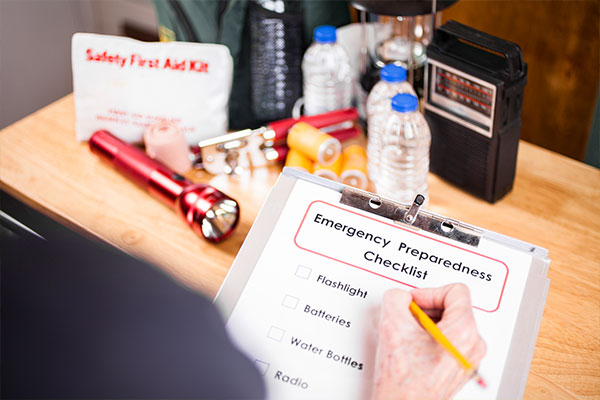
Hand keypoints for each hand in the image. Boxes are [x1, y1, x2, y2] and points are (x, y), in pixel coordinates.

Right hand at [371, 284, 485, 399]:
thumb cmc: (404, 380)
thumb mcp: (392, 325)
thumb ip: (396, 298)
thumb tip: (401, 296)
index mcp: (464, 332)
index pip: (456, 291)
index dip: (429, 292)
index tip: (413, 301)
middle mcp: (473, 346)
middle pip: (453, 307)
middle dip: (426, 309)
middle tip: (407, 317)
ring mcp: (468, 358)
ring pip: (449, 323)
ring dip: (426, 323)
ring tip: (409, 335)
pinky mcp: (459, 366)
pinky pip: (448, 340)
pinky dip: (430, 337)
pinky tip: (413, 346)